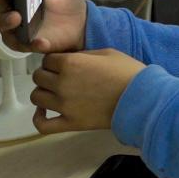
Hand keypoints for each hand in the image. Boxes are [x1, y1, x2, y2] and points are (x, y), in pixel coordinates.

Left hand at [30, 48, 145, 133]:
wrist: (141, 98)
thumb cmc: (128, 73)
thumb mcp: (106, 52)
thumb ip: (82, 56)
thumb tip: (69, 60)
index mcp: (71, 63)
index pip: (47, 59)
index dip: (55, 60)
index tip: (63, 63)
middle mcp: (63, 83)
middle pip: (39, 77)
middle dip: (48, 74)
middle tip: (60, 76)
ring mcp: (64, 105)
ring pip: (37, 97)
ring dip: (43, 92)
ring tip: (54, 92)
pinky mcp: (71, 123)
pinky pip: (42, 124)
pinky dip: (38, 118)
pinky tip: (44, 112)